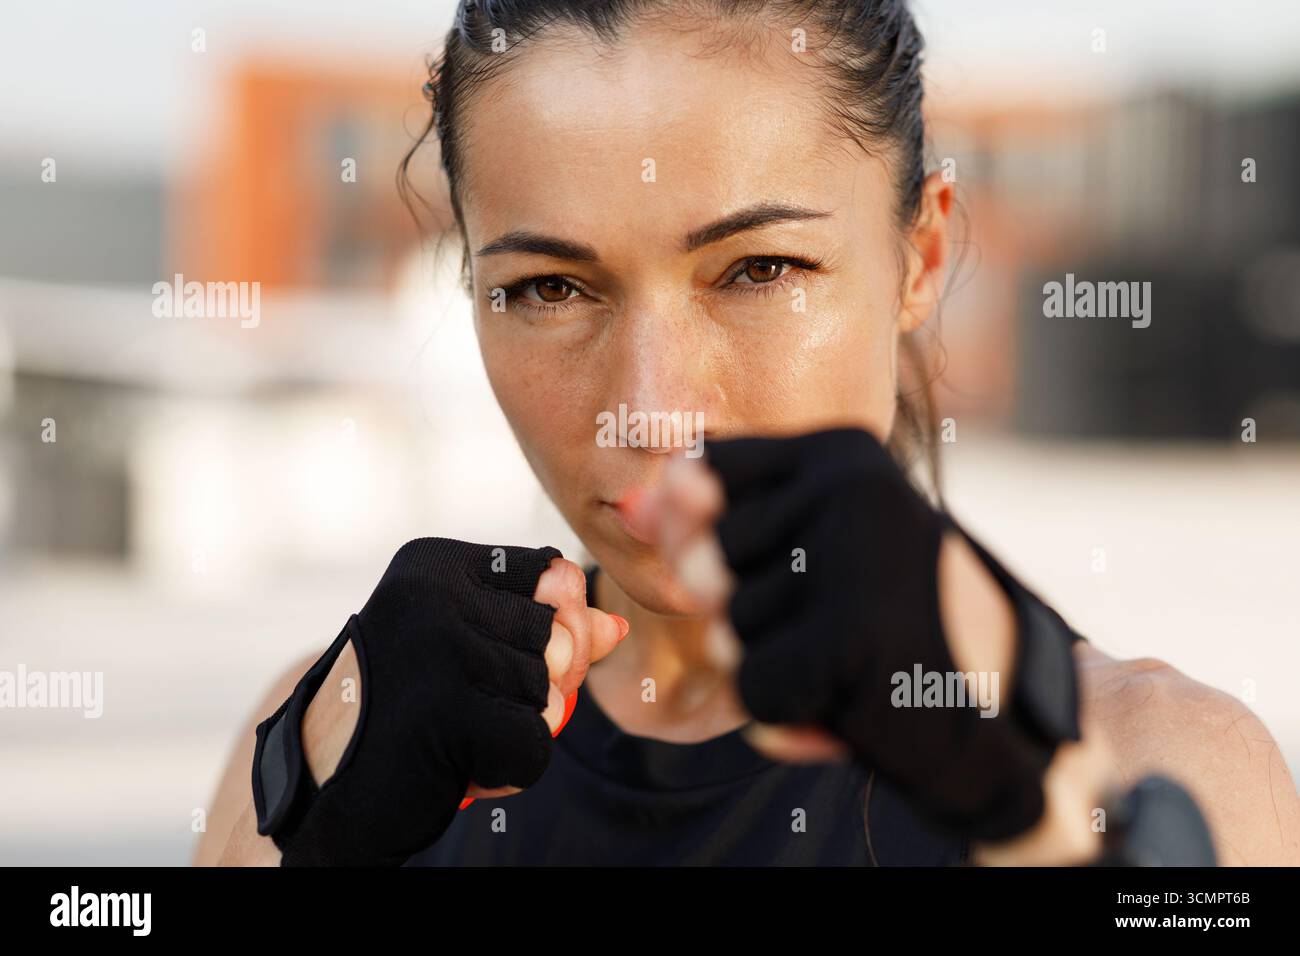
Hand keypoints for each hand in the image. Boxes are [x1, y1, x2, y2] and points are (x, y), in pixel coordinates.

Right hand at [254, 538, 627, 864]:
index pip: (552, 575)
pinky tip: (457, 766)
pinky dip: (508, 771)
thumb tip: (613, 625)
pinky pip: (536, 744)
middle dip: (530, 687)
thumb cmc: (400, 712)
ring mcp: (440, 649)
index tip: (474, 661)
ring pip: (550, 694)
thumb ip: (540, 630)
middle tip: (461, 708)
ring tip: (452, 735)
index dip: (542, 631)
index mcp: (433, 564)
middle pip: (559, 638)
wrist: (318, 790)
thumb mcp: (465, 651)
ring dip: (513, 732)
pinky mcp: (449, 713)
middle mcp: (433, 594)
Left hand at [625, 429, 1075, 840]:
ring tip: (854, 660)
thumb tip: (630, 505)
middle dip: (752, 616)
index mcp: (840, 449)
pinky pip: (754, 686)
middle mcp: (848, 485)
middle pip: (704, 563)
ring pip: (727, 630)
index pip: (700, 475)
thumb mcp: (812, 551)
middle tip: (837, 622)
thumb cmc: (897, 622)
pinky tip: (852, 701)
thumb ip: (716, 520)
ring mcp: (853, 554)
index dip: (711, 539)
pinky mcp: (853, 632)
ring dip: (779, 667)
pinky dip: (792, 714)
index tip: (785, 566)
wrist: (1011, 712)